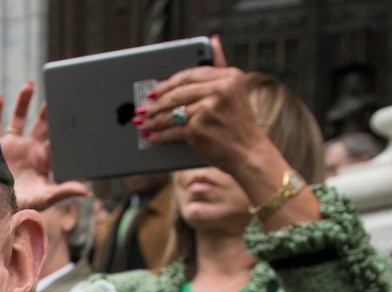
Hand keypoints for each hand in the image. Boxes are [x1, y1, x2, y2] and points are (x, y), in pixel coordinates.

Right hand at [0, 81, 89, 211]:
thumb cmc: (24, 205)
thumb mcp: (45, 198)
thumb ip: (64, 191)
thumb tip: (87, 191)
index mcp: (45, 159)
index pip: (58, 140)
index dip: (65, 128)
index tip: (74, 114)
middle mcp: (30, 148)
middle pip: (42, 123)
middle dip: (49, 109)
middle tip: (58, 92)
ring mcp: (14, 145)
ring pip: (19, 118)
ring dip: (24, 101)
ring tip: (30, 84)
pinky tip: (0, 98)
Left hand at [135, 37, 276, 178]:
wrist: (248, 152)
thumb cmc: (238, 124)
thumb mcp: (234, 90)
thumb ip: (220, 67)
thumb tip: (212, 40)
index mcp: (229, 76)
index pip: (190, 74)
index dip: (168, 83)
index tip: (154, 91)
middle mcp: (220, 88)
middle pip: (177, 93)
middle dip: (156, 103)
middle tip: (142, 109)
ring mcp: (208, 107)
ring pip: (172, 112)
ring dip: (154, 120)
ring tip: (143, 123)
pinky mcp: (198, 126)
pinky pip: (172, 129)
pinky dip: (160, 134)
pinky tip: (152, 136)